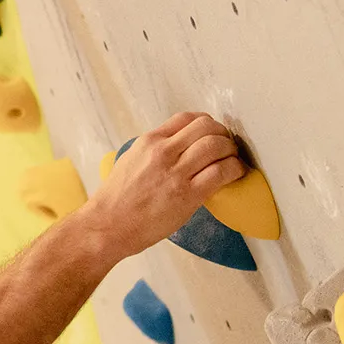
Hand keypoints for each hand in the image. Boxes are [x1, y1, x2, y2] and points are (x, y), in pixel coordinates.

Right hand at [82, 112, 243, 261]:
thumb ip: (154, 150)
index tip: (211, 133)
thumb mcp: (131, 160)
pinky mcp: (188, 194)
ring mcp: (176, 172)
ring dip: (231, 151)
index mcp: (149, 141)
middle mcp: (163, 151)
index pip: (186, 118)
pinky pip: (221, 172)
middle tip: (226, 147)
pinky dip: (235, 169)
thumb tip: (178, 148)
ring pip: (217, 145)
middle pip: (206, 127)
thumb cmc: (116, 199)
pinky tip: (235, 174)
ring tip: (232, 160)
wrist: (108, 225)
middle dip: (222, 134)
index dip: (205, 123)